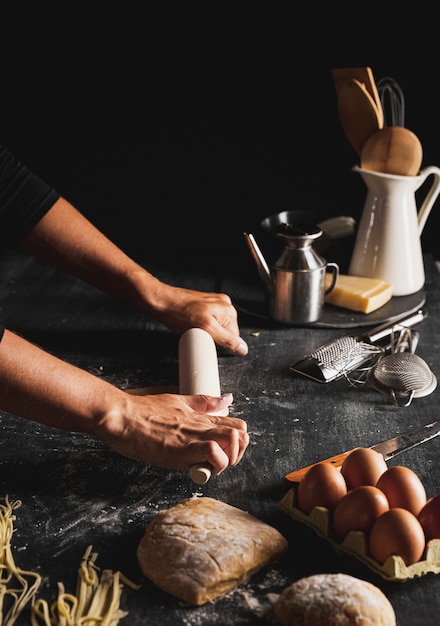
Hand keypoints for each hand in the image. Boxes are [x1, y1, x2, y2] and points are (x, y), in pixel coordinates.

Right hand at [95, 391, 248, 473]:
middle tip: (218, 463)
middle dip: (236, 453)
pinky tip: (198, 469)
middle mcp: (202, 425)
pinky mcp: (183, 448)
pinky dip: (213, 464)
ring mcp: (194, 436)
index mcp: (201, 416)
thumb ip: (202, 403)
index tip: (222, 453)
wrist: (120, 416)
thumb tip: (226, 400)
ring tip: (208, 467)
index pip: (237, 425)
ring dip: (227, 460)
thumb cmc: (141, 412)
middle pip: (241, 435)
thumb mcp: (177, 401)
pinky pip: (213, 452)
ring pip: (233, 442)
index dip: (236, 443)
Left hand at [151, 285, 248, 355]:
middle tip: (199, 333)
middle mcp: (224, 304)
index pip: (234, 337)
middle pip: (226, 332)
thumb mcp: (206, 329)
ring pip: (217, 328)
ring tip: (193, 327)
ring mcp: (214, 303)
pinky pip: (209, 321)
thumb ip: (227, 339)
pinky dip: (201, 326)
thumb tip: (242, 348)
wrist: (162, 301)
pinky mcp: (205, 305)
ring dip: (207, 332)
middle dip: (213, 337)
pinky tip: (191, 324)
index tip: (207, 340)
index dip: (220, 343)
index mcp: (228, 310)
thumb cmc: (179, 313)